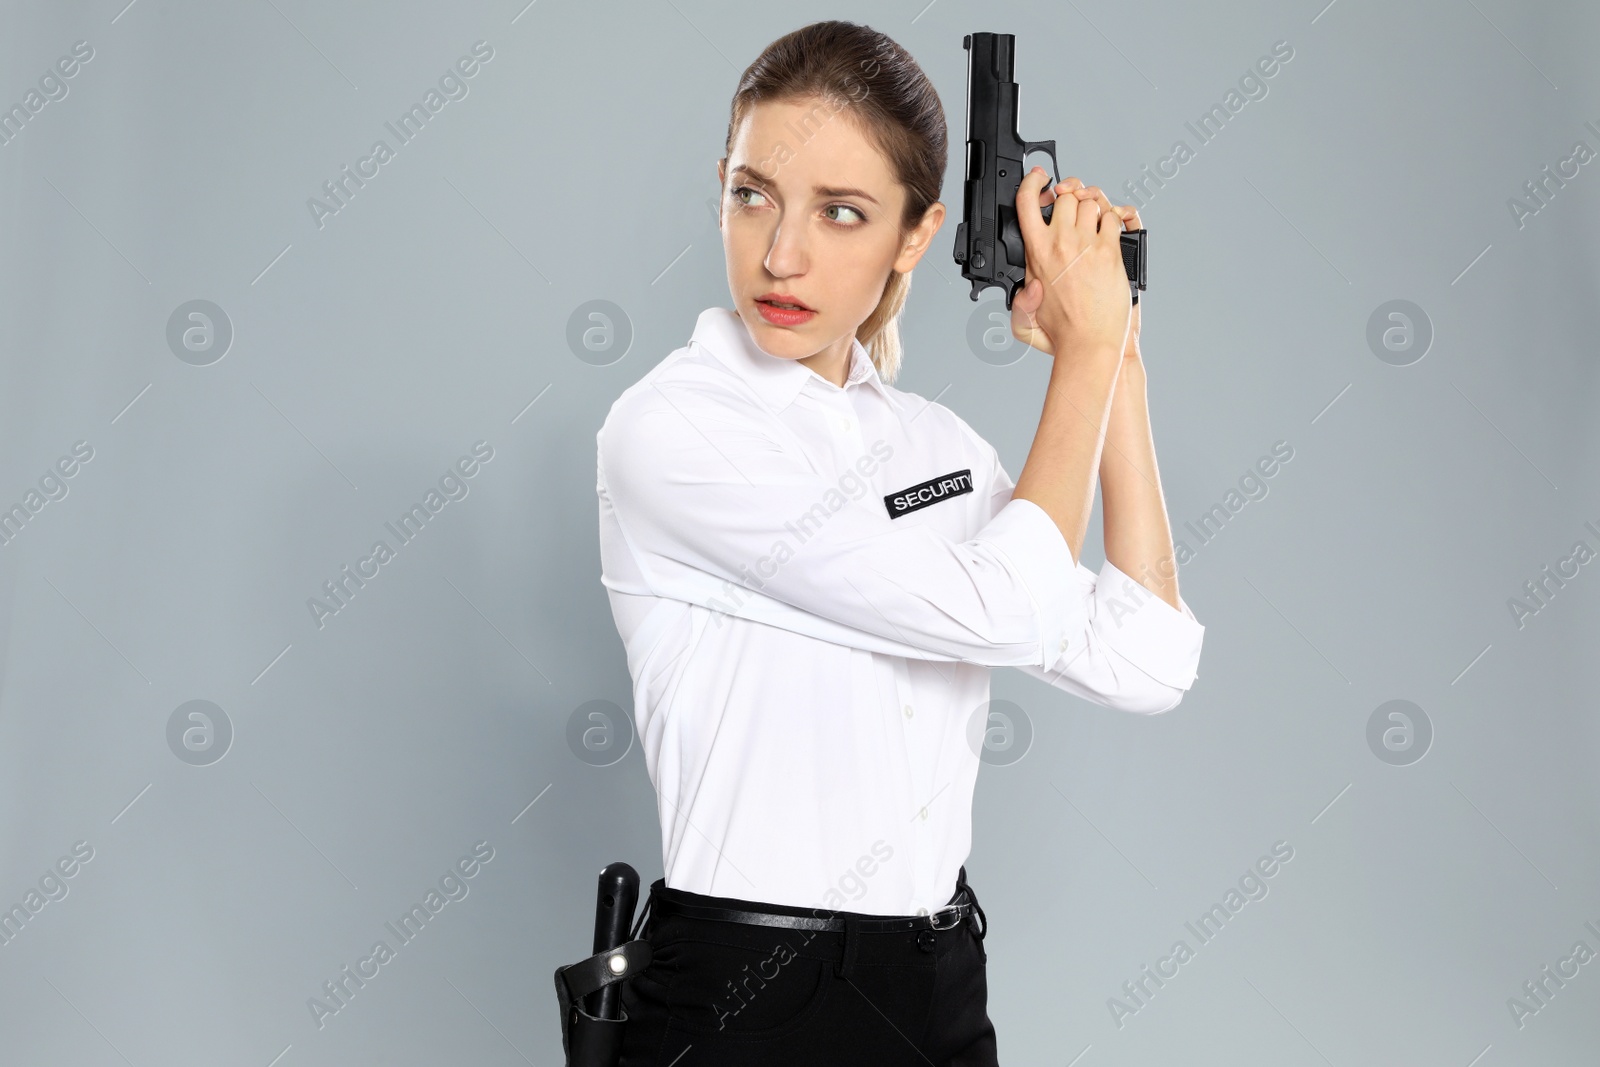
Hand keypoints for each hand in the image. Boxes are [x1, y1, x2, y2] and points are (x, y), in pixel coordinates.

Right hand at [1010, 173, 1138, 360]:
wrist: (1090, 342)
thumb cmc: (1061, 333)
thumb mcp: (1022, 320)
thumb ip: (1017, 301)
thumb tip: (1027, 283)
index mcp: (1036, 254)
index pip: (1026, 203)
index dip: (1031, 182)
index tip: (1038, 177)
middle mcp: (1060, 243)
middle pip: (1065, 195)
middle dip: (1069, 197)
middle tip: (1072, 206)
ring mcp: (1086, 245)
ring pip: (1090, 202)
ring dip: (1093, 207)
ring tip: (1093, 222)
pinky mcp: (1110, 251)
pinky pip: (1113, 218)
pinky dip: (1113, 220)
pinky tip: (1109, 234)